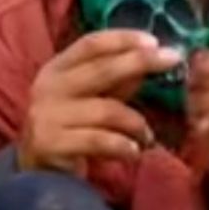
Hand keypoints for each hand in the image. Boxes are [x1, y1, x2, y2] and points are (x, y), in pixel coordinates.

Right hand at [18, 29, 180, 173]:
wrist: (36, 171)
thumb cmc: (70, 128)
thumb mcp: (92, 98)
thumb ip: (116, 80)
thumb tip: (151, 58)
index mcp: (57, 68)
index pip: (91, 44)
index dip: (123, 39)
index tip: (154, 41)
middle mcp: (48, 86)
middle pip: (101, 69)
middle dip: (140, 62)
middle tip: (172, 60)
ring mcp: (46, 115)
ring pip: (107, 110)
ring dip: (136, 123)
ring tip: (148, 137)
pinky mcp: (50, 143)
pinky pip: (99, 141)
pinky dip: (123, 146)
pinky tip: (134, 152)